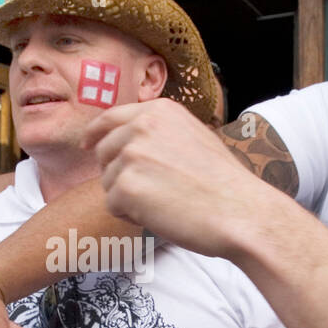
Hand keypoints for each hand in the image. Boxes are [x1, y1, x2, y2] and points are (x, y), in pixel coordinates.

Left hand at [82, 98, 270, 257]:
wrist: (240, 211)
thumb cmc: (223, 183)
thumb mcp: (193, 137)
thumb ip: (160, 134)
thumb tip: (128, 142)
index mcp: (159, 111)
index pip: (111, 117)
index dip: (95, 132)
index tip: (87, 144)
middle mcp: (141, 126)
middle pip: (104, 152)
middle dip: (118, 174)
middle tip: (152, 192)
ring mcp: (131, 155)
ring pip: (108, 182)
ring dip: (128, 198)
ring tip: (165, 203)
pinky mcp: (126, 185)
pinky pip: (112, 204)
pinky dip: (130, 216)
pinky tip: (160, 214)